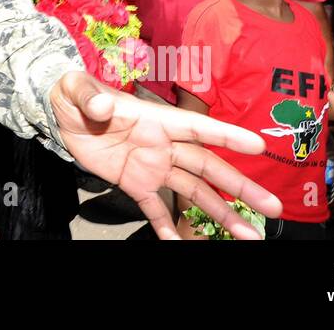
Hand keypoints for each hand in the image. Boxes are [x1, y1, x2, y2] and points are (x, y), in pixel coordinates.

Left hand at [49, 70, 282, 239]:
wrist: (61, 113)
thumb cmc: (75, 94)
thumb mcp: (77, 89)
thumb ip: (90, 97)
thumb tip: (102, 106)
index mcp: (156, 120)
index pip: (198, 128)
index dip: (227, 136)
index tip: (259, 147)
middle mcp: (163, 145)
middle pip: (208, 167)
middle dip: (240, 187)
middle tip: (272, 207)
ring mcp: (152, 166)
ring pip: (193, 192)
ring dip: (220, 214)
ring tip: (248, 237)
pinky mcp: (134, 183)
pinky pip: (156, 209)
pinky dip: (168, 227)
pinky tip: (181, 244)